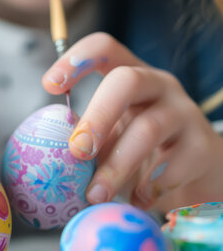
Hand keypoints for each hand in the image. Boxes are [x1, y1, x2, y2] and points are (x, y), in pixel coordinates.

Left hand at [42, 32, 222, 208]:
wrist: (198, 171)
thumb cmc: (140, 148)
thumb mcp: (111, 134)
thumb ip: (86, 137)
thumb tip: (49, 159)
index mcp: (131, 75)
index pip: (105, 48)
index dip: (76, 60)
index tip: (49, 85)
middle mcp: (159, 85)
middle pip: (127, 81)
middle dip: (97, 116)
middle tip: (77, 151)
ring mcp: (184, 113)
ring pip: (148, 129)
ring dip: (116, 166)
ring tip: (95, 195)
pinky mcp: (202, 147)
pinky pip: (172, 166)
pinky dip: (147, 188)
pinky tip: (137, 201)